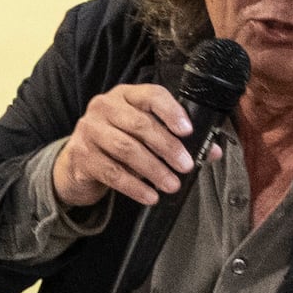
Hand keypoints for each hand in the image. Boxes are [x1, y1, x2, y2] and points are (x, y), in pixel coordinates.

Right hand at [49, 81, 200, 212]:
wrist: (80, 160)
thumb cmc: (121, 140)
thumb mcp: (147, 133)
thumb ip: (178, 137)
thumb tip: (212, 151)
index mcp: (125, 95)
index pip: (151, 95)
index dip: (171, 112)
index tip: (188, 131)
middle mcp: (104, 107)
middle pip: (139, 124)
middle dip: (167, 146)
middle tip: (186, 165)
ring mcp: (89, 130)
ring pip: (125, 149)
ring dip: (153, 169)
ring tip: (172, 185)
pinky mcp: (81, 156)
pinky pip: (112, 172)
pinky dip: (134, 186)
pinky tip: (150, 196)